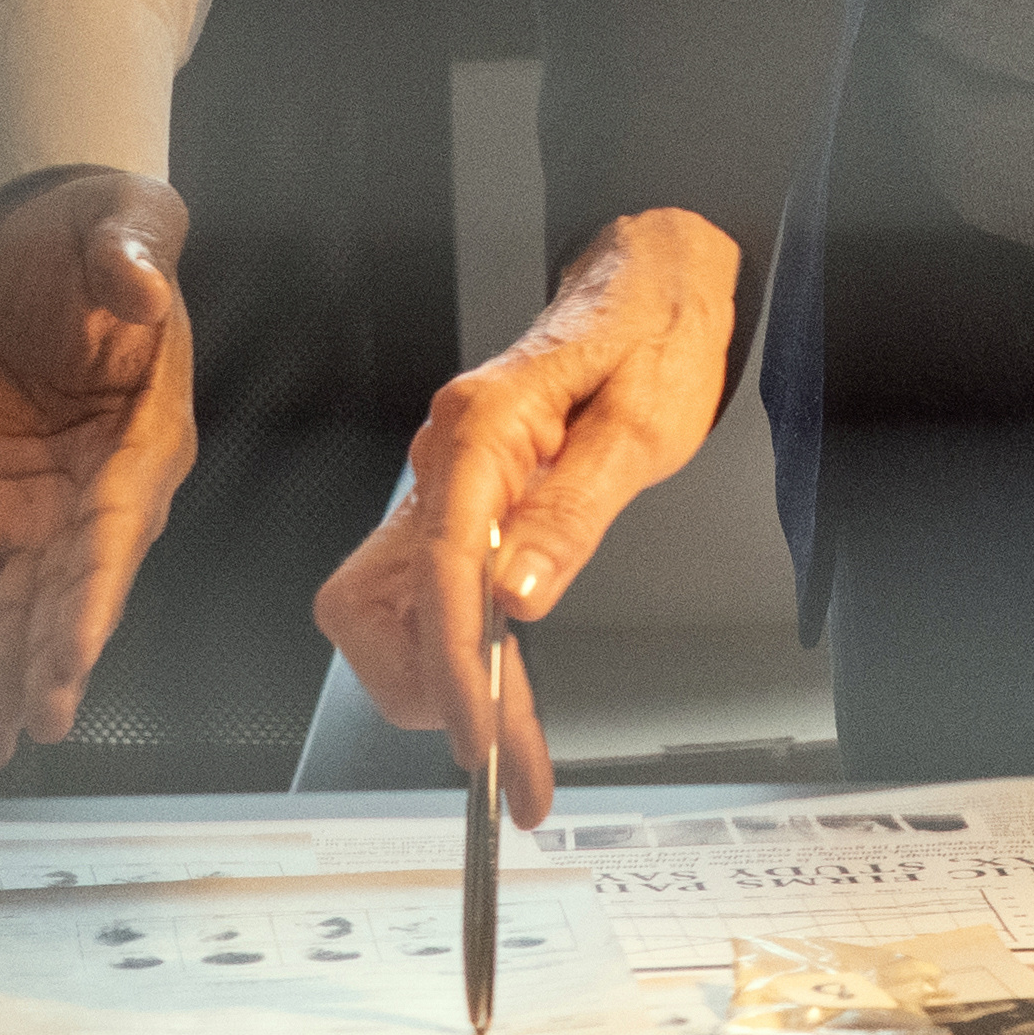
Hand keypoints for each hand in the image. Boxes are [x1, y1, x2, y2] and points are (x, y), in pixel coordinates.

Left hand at [0, 168, 197, 770]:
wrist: (44, 244)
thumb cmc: (102, 240)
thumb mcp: (125, 227)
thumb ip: (131, 257)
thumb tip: (136, 284)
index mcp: (144, 438)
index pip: (115, 529)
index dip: (93, 594)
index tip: (71, 651)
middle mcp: (97, 492)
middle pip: (73, 588)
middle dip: (53, 658)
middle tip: (36, 720)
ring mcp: (40, 507)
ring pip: (24, 604)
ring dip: (7, 669)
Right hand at [316, 209, 740, 826]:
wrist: (646, 278)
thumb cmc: (650, 333)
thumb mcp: (641, 426)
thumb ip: (572, 514)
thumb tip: (517, 598)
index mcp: (481, 428)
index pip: (443, 568)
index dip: (455, 662)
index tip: (481, 734)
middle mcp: (442, 458)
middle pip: (383, 604)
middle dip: (435, 691)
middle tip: (508, 756)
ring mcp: (439, 484)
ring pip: (387, 614)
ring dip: (437, 684)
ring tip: (510, 731)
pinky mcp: (451, 507)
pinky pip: (420, 599)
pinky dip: (448, 657)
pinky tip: (494, 685)